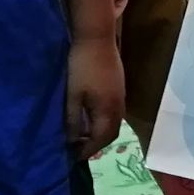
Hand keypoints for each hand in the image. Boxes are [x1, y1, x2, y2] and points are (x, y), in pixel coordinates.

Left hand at [67, 35, 124, 157]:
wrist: (96, 37)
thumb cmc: (82, 67)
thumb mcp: (73, 96)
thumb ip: (73, 120)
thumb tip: (72, 141)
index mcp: (108, 110)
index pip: (101, 140)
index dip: (87, 150)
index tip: (72, 156)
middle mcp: (119, 106)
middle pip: (111, 134)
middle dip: (95, 144)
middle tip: (78, 148)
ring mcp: (121, 95)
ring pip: (113, 122)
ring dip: (100, 132)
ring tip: (83, 134)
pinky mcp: (119, 86)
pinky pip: (114, 112)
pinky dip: (103, 120)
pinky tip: (90, 115)